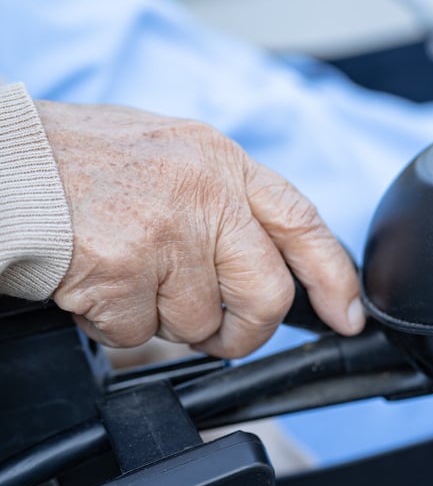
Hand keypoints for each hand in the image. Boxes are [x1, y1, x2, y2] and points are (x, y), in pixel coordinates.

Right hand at [35, 101, 363, 357]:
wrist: (4, 163)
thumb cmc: (78, 159)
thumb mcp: (171, 151)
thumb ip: (221, 194)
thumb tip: (262, 250)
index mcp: (222, 160)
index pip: (303, 222)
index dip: (333, 275)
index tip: (346, 314)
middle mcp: (204, 193)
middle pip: (267, 293)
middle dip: (248, 330)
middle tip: (222, 333)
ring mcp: (165, 232)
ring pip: (199, 322)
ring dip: (166, 320)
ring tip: (129, 278)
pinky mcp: (122, 270)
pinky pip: (140, 334)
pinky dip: (117, 325)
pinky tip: (96, 283)